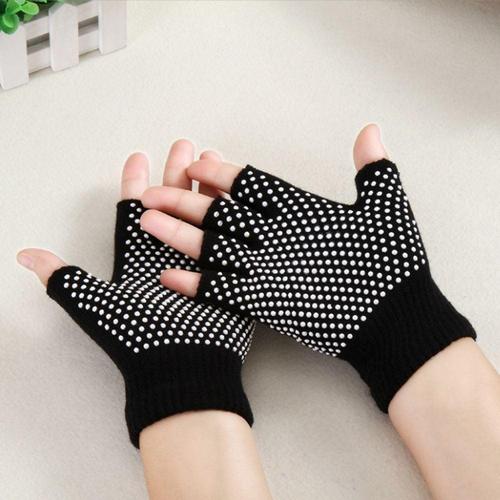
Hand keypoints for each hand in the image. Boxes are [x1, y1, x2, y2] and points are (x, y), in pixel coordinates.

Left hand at [17, 141, 254, 446]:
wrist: (181, 369)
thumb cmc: (138, 340)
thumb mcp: (95, 306)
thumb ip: (64, 278)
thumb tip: (24, 254)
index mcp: (139, 260)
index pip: (135, 213)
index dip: (135, 184)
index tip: (137, 158)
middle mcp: (168, 257)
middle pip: (172, 206)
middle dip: (176, 174)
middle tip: (183, 146)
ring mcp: (200, 264)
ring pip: (202, 215)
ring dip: (206, 187)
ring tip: (211, 158)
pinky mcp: (226, 274)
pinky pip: (229, 238)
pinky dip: (233, 214)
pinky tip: (238, 192)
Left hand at [139, 125, 475, 410]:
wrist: (394, 323)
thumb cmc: (394, 265)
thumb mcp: (387, 208)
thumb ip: (373, 168)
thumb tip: (370, 130)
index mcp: (302, 208)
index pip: (251, 183)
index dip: (220, 173)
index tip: (194, 164)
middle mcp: (277, 235)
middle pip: (220, 212)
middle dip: (183, 200)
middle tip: (151, 193)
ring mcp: (267, 270)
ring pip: (213, 248)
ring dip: (176, 235)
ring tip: (147, 223)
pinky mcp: (265, 304)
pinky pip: (221, 291)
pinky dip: (194, 284)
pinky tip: (167, 276)